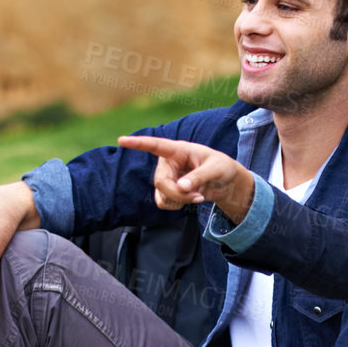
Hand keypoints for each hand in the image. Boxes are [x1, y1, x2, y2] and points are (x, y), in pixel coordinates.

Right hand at [118, 135, 254, 221]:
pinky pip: (163, 203)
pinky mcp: (167, 191)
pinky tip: (189, 200)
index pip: (156, 145)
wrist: (225, 183)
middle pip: (161, 182)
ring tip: (197, 197)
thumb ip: (198, 177)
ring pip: (161, 195)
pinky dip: (177, 205)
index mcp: (178, 150)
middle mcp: (168, 163)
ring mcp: (166, 177)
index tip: (122, 141)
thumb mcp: (215, 170)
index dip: (138, 144)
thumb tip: (180, 188)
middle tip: (198, 197)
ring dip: (179, 201)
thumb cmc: (221, 168)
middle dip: (178, 194)